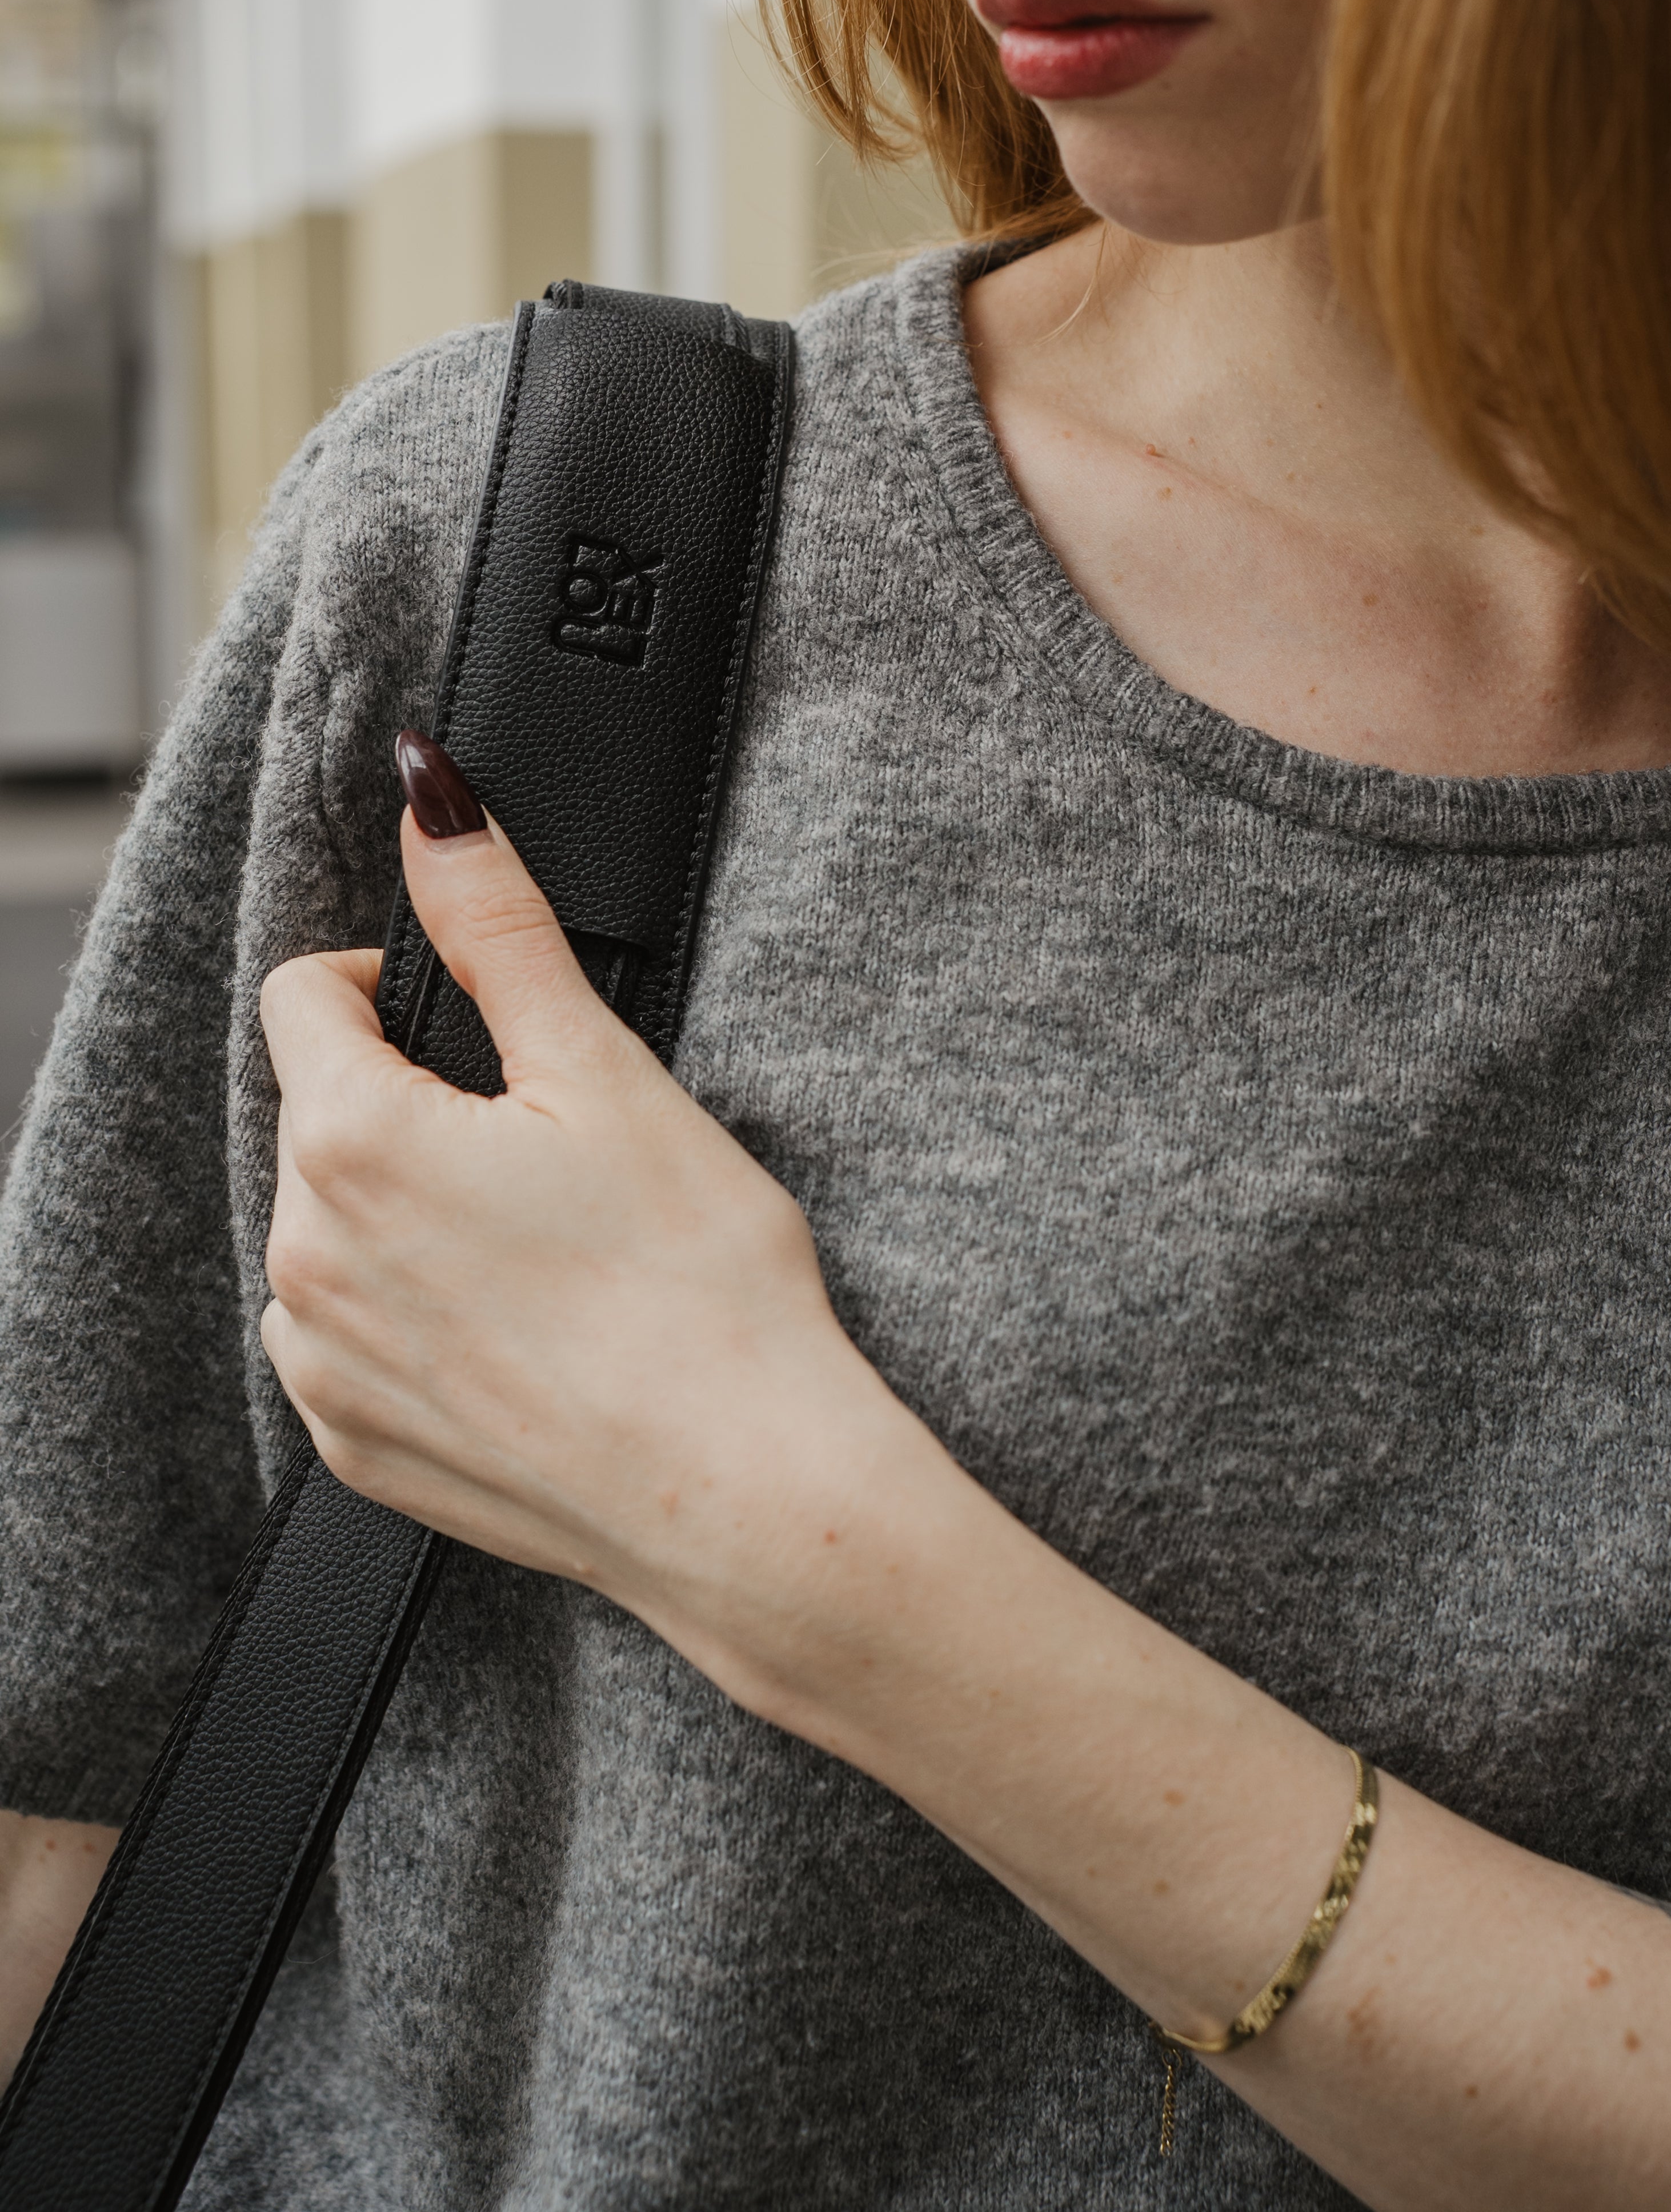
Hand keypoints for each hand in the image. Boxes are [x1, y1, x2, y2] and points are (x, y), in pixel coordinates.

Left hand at [258, 740, 895, 1708]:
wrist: (746, 1492)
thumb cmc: (696, 1284)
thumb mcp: (605, 1067)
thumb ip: (497, 925)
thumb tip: (433, 799)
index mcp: (353, 1143)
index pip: (308, 994)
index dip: (401, 982)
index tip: (493, 1026)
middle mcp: (302, 1261)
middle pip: (324, 1114)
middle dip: (417, 1102)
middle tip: (552, 1145)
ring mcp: (323, 1368)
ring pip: (335, 1228)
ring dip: (411, 1210)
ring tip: (549, 1244)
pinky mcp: (357, 1448)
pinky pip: (351, 1340)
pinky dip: (418, 1313)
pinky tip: (528, 1325)